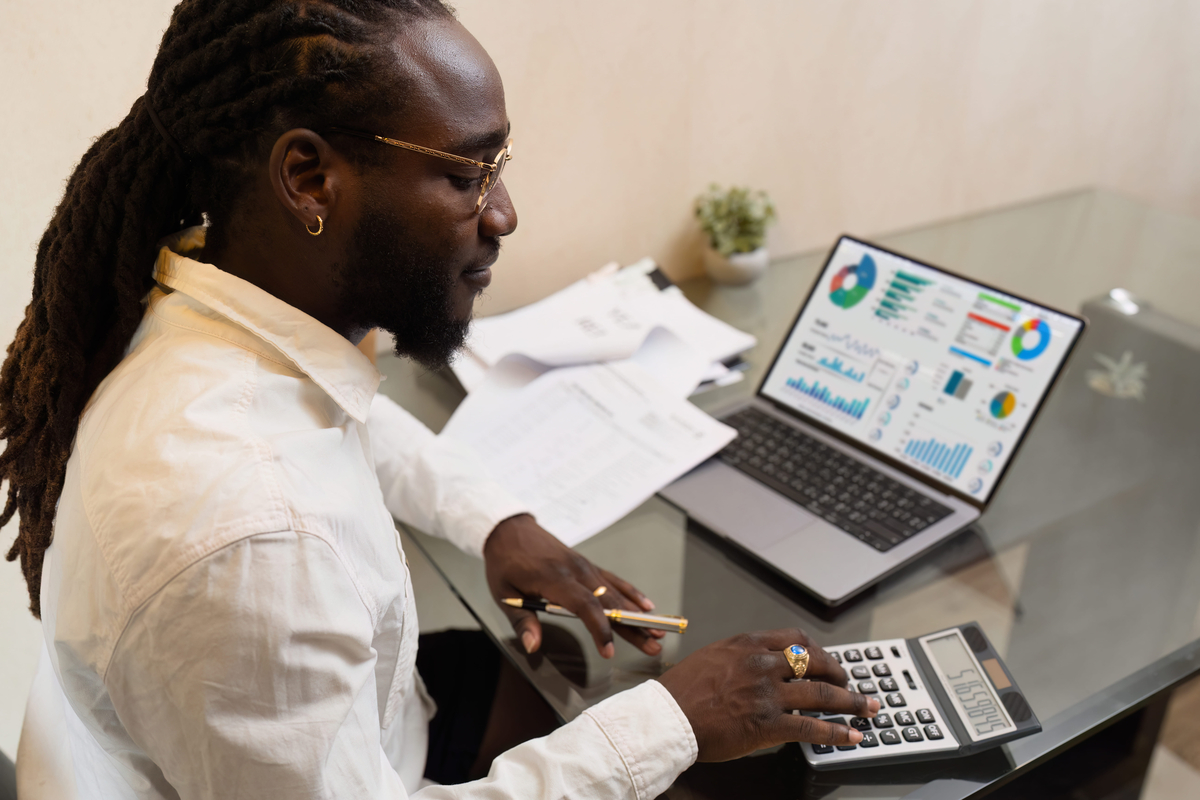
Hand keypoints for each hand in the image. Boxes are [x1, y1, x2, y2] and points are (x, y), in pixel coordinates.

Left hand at [483, 514, 663, 658]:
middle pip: (610, 602)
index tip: (609, 650)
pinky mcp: (587, 565)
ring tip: (658, 630)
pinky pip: (614, 580)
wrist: (510, 528)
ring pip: (616, 592)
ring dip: (638, 613)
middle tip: (653, 645)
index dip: (599, 628)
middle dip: (633, 626)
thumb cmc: (505, 562)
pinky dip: (631, 593)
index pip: (584, 605)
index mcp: (555, 578)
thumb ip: (522, 621)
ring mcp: (584, 567)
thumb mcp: (504, 593)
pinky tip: (647, 606)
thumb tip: (533, 646)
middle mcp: (576, 571)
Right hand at [656, 628, 880, 761]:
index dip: (818, 651)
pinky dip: (837, 732)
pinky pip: (812, 727)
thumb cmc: (681, 692)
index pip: (796, 639)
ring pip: (822, 694)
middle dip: (840, 674)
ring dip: (851, 702)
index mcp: (748, 644)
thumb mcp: (713, 658)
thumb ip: (741, 658)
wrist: (666, 717)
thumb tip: (763, 666)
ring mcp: (767, 693)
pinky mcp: (768, 723)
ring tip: (868, 709)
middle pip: (816, 662)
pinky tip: (851, 736)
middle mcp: (762, 663)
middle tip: (850, 685)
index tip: (826, 661)